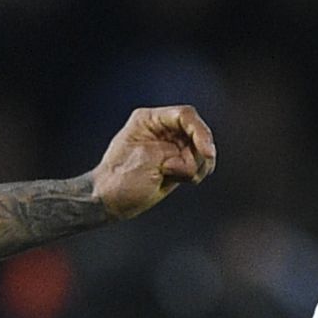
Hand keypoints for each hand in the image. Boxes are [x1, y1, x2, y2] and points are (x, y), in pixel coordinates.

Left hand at [93, 107, 217, 220]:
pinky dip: (194, 174)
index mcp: (150, 120)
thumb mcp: (146, 159)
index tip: (207, 153)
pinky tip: (178, 180)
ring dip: (194, 167)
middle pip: (198, 133)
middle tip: (180, 172)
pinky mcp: (177, 163)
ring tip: (171, 176)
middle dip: (197, 154)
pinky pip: (199, 165)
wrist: (110, 202)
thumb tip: (198, 156)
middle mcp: (163, 129)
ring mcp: (171, 146)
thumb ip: (175, 152)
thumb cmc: (120, 179)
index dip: (201, 133)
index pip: (185, 116)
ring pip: (201, 151)